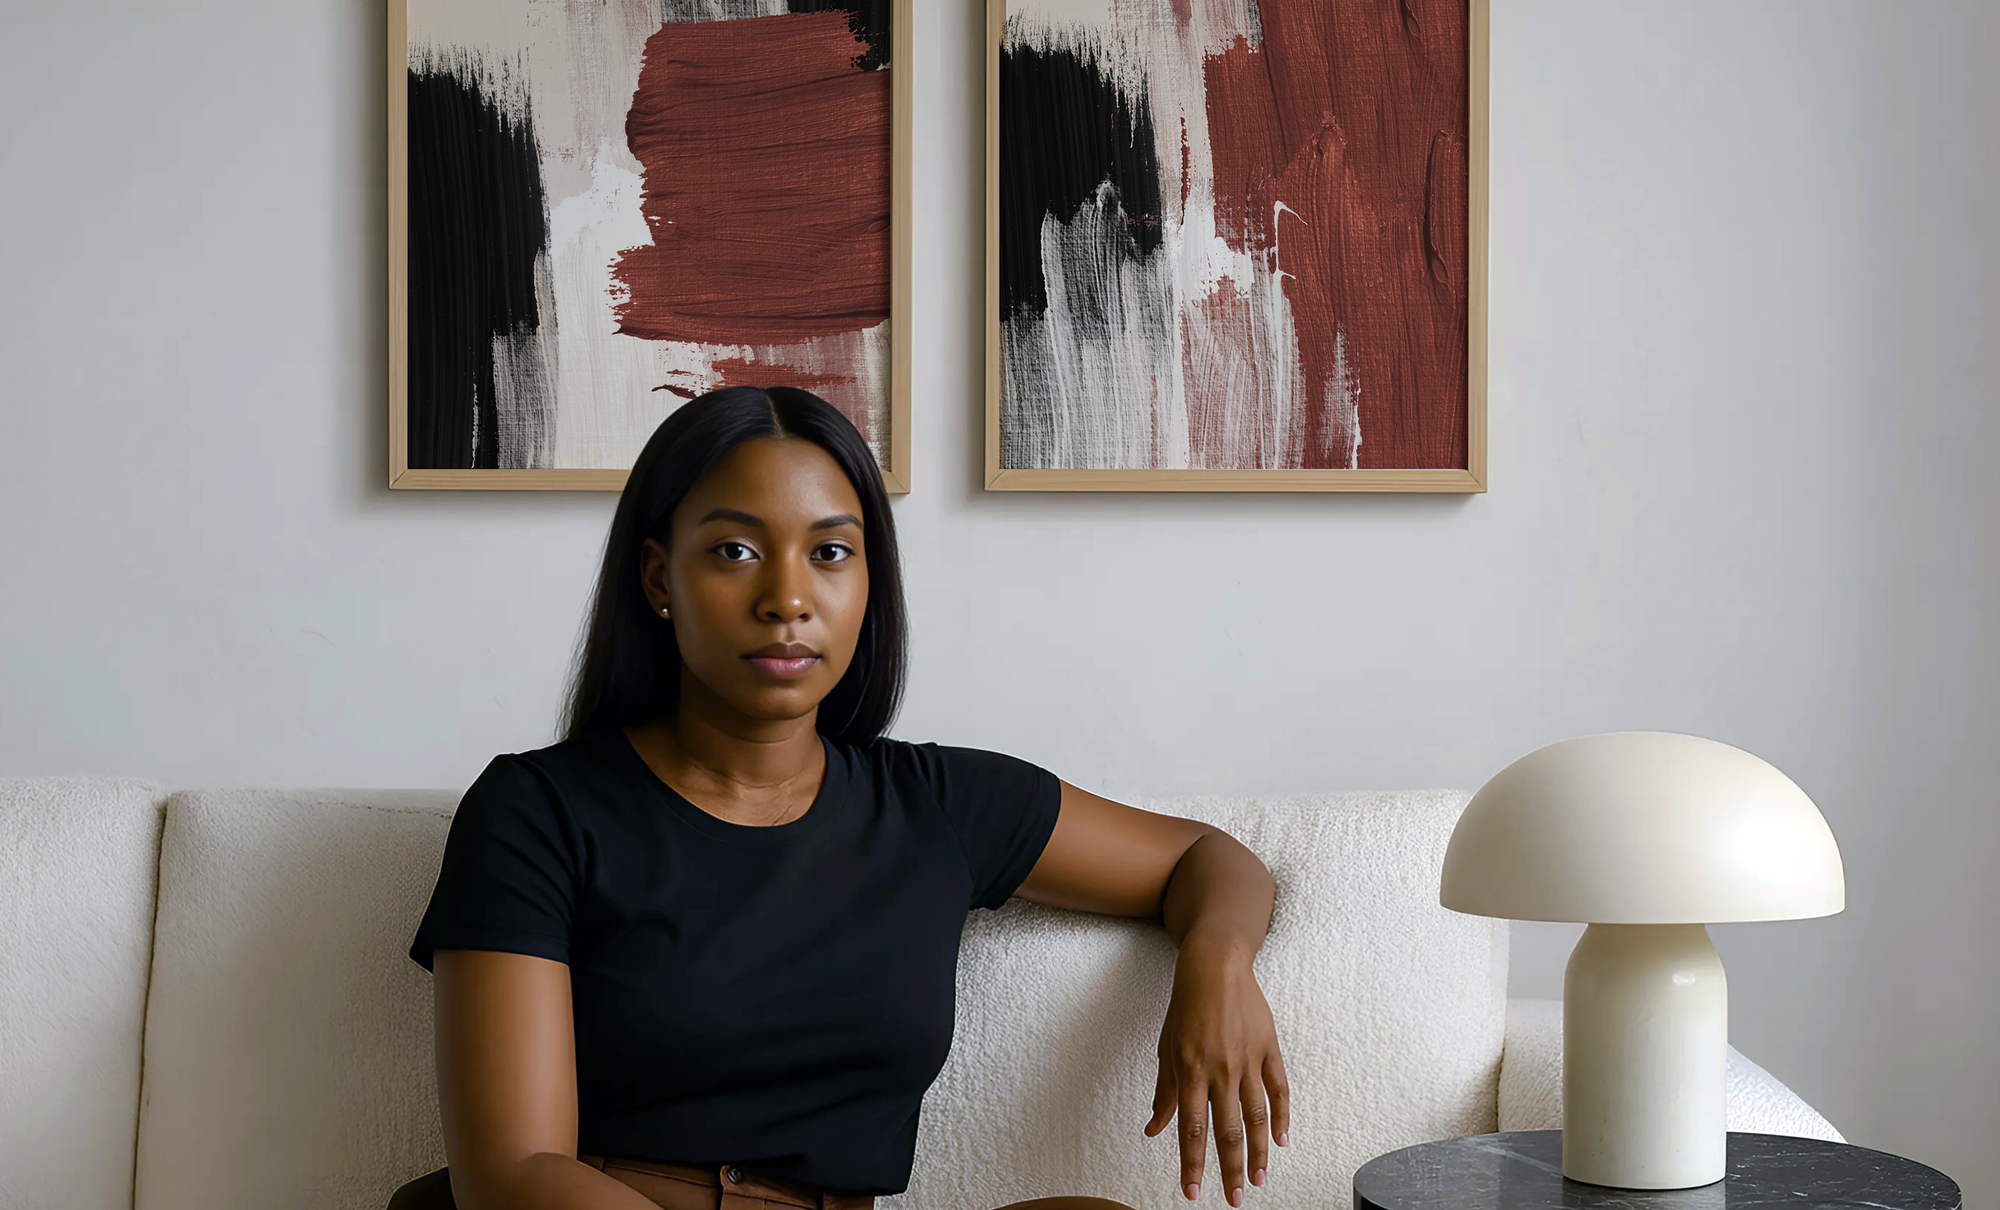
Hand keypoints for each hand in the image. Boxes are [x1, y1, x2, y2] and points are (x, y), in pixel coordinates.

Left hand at [1144, 935, 1289, 1203]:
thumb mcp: (1167, 1048)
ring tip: (1258, 1180)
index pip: (1191, 1129)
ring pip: (1257, 1117)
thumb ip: (1164, 1092)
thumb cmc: (1186, 1007)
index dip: (1192, 1163)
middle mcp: (1221, 1069)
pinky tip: (1281, 1141)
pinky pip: (1279, 1089)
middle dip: (1230, 1170)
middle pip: (1227, 1131)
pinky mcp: (1269, 1048)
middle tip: (1234, 1199)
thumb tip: (1154, 1131)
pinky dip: (1282, 1117)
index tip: (1192, 1191)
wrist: (1216, 965)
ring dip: (1258, 1153)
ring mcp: (1248, 1059)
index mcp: (1191, 1070)